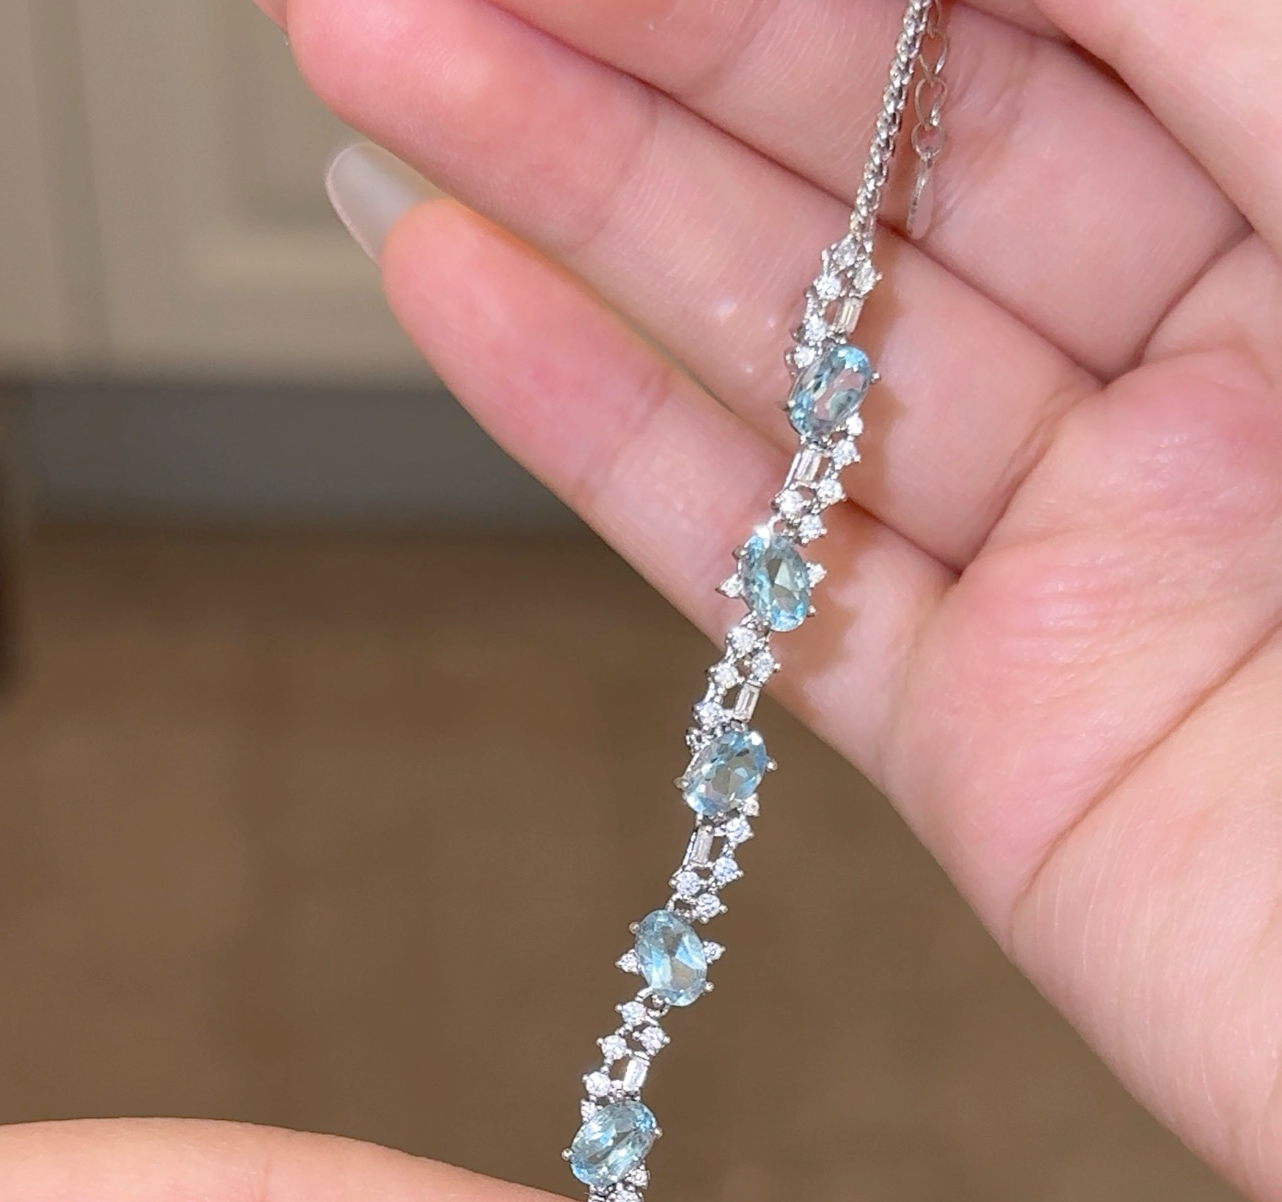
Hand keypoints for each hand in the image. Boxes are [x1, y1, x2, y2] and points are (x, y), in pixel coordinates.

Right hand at [265, 0, 1281, 1201]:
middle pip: (883, 158)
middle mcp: (1224, 376)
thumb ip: (1217, 31)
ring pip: (795, 354)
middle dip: (643, 33)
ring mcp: (1091, 567)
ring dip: (575, 202)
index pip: (1040, 15)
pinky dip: (604, 445)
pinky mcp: (994, 751)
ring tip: (380, 73)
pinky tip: (460, 302)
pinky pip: (772, 577)